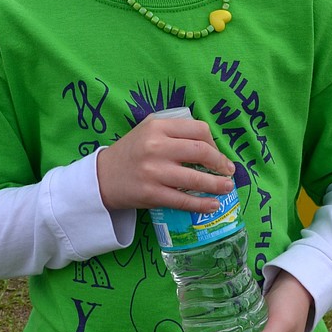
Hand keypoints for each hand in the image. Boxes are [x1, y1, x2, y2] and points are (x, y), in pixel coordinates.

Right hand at [96, 113, 234, 212]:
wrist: (103, 177)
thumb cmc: (132, 153)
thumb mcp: (148, 130)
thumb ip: (175, 131)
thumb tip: (210, 144)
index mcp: (157, 127)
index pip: (198, 129)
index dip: (214, 142)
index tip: (217, 153)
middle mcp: (156, 147)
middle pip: (201, 152)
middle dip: (221, 163)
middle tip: (229, 171)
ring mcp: (154, 171)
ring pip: (196, 178)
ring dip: (217, 184)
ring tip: (227, 187)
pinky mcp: (152, 194)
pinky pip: (183, 200)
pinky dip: (202, 204)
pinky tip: (213, 205)